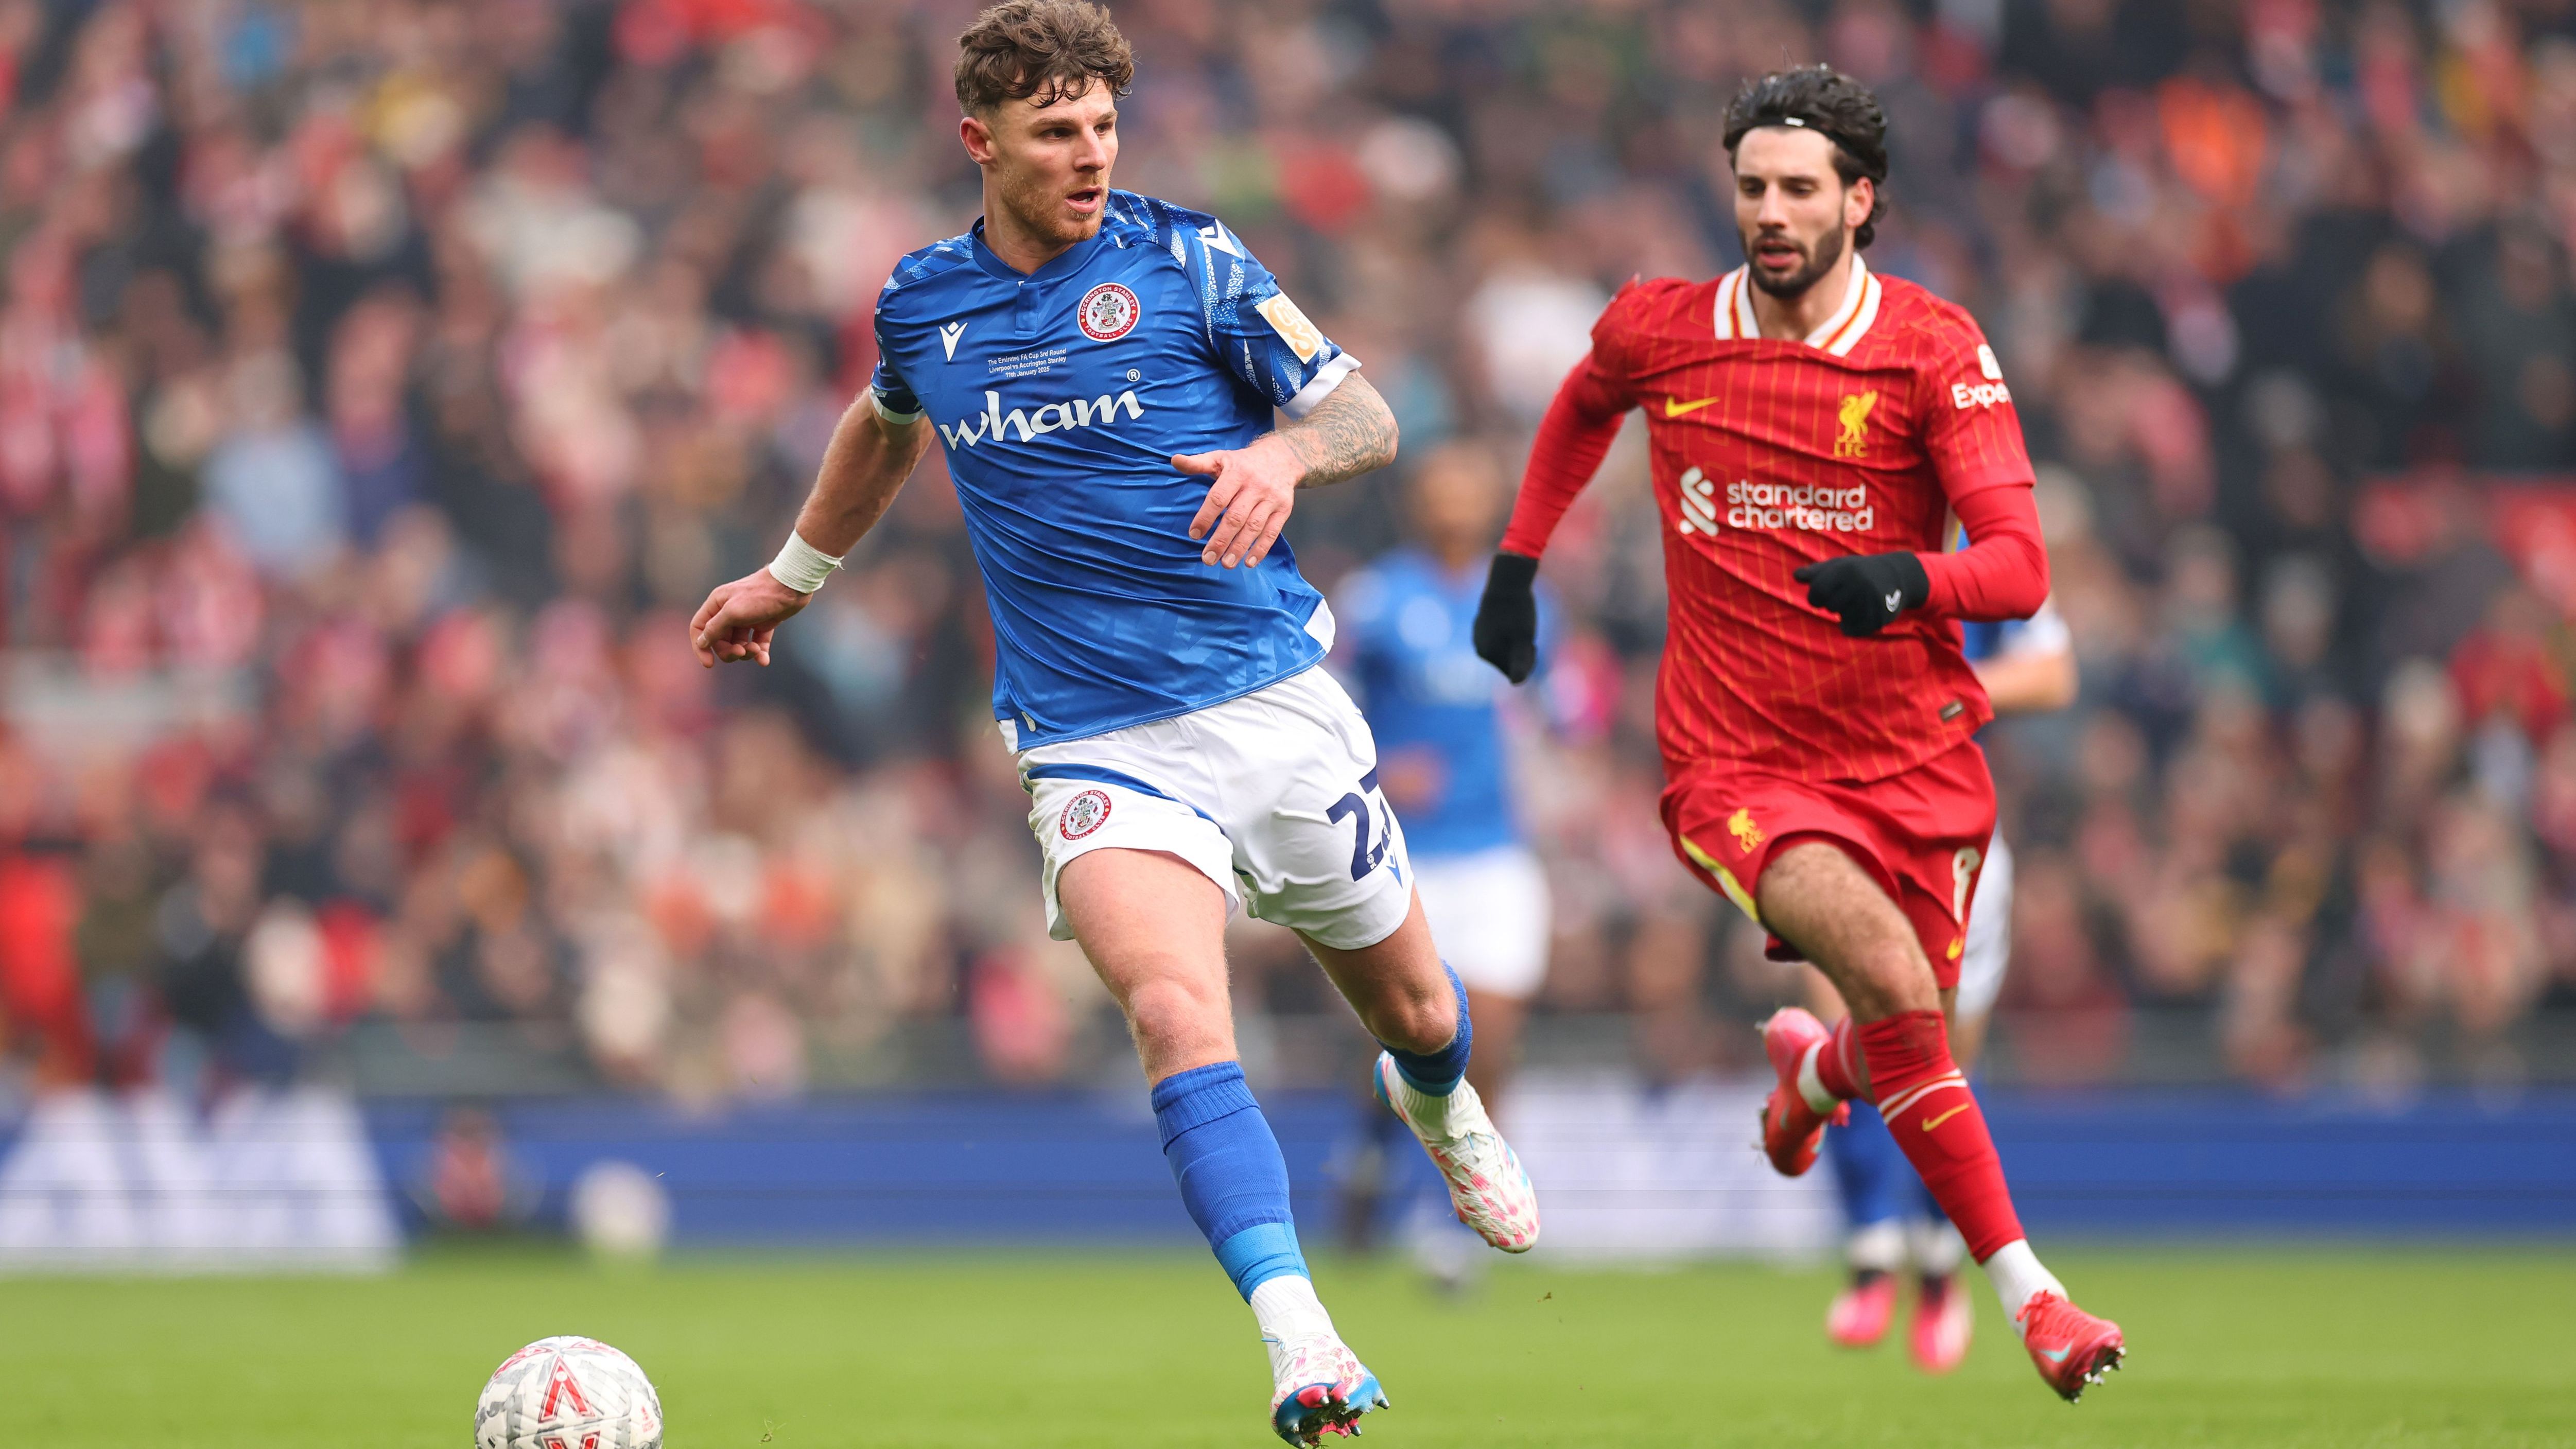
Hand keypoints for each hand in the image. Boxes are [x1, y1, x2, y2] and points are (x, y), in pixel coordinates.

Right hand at [689, 569, 811, 666]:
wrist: (791, 586)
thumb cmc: (760, 595)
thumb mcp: (733, 612)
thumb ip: (715, 627)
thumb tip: (701, 642)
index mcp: (717, 604)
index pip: (699, 628)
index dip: (701, 647)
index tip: (709, 663)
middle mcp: (729, 611)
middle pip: (719, 640)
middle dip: (729, 651)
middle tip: (741, 653)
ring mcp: (746, 619)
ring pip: (738, 644)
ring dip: (746, 652)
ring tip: (756, 650)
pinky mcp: (763, 624)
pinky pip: (757, 644)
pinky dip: (759, 653)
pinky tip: (764, 660)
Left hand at [1175, 436, 1300, 567]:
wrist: (1282, 457)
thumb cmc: (1244, 462)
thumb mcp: (1221, 457)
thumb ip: (1198, 463)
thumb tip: (1175, 460)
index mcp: (1237, 472)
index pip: (1219, 498)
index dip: (1205, 517)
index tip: (1194, 534)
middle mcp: (1255, 486)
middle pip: (1236, 517)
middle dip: (1221, 540)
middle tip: (1207, 559)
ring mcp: (1271, 499)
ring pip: (1254, 527)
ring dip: (1239, 548)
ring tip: (1226, 565)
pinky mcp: (1284, 509)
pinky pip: (1272, 532)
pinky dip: (1261, 549)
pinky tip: (1249, 562)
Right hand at [1472, 551, 1540, 682]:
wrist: (1507, 581)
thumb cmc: (1518, 612)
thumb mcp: (1524, 639)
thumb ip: (1521, 663)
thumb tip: (1517, 684)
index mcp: (1487, 654)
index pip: (1514, 672)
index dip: (1528, 660)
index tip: (1532, 642)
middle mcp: (1479, 647)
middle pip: (1509, 661)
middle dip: (1522, 651)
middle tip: (1527, 632)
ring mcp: (1479, 634)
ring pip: (1506, 647)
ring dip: (1517, 640)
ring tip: (1520, 623)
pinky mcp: (1482, 623)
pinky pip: (1501, 635)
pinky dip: (1509, 630)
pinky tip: (1511, 616)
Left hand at [1791, 551, 1929, 636]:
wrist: (1897, 575)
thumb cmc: (1860, 570)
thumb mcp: (1839, 565)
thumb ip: (1816, 572)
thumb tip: (1796, 575)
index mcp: (1846, 569)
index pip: (1817, 592)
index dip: (1815, 598)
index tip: (1821, 597)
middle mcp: (1859, 583)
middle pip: (1830, 606)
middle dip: (1833, 604)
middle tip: (1846, 597)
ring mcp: (1871, 600)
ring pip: (1843, 619)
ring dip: (1845, 615)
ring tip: (1856, 603)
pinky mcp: (1880, 615)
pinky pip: (1853, 630)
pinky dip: (1852, 627)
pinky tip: (1859, 616)